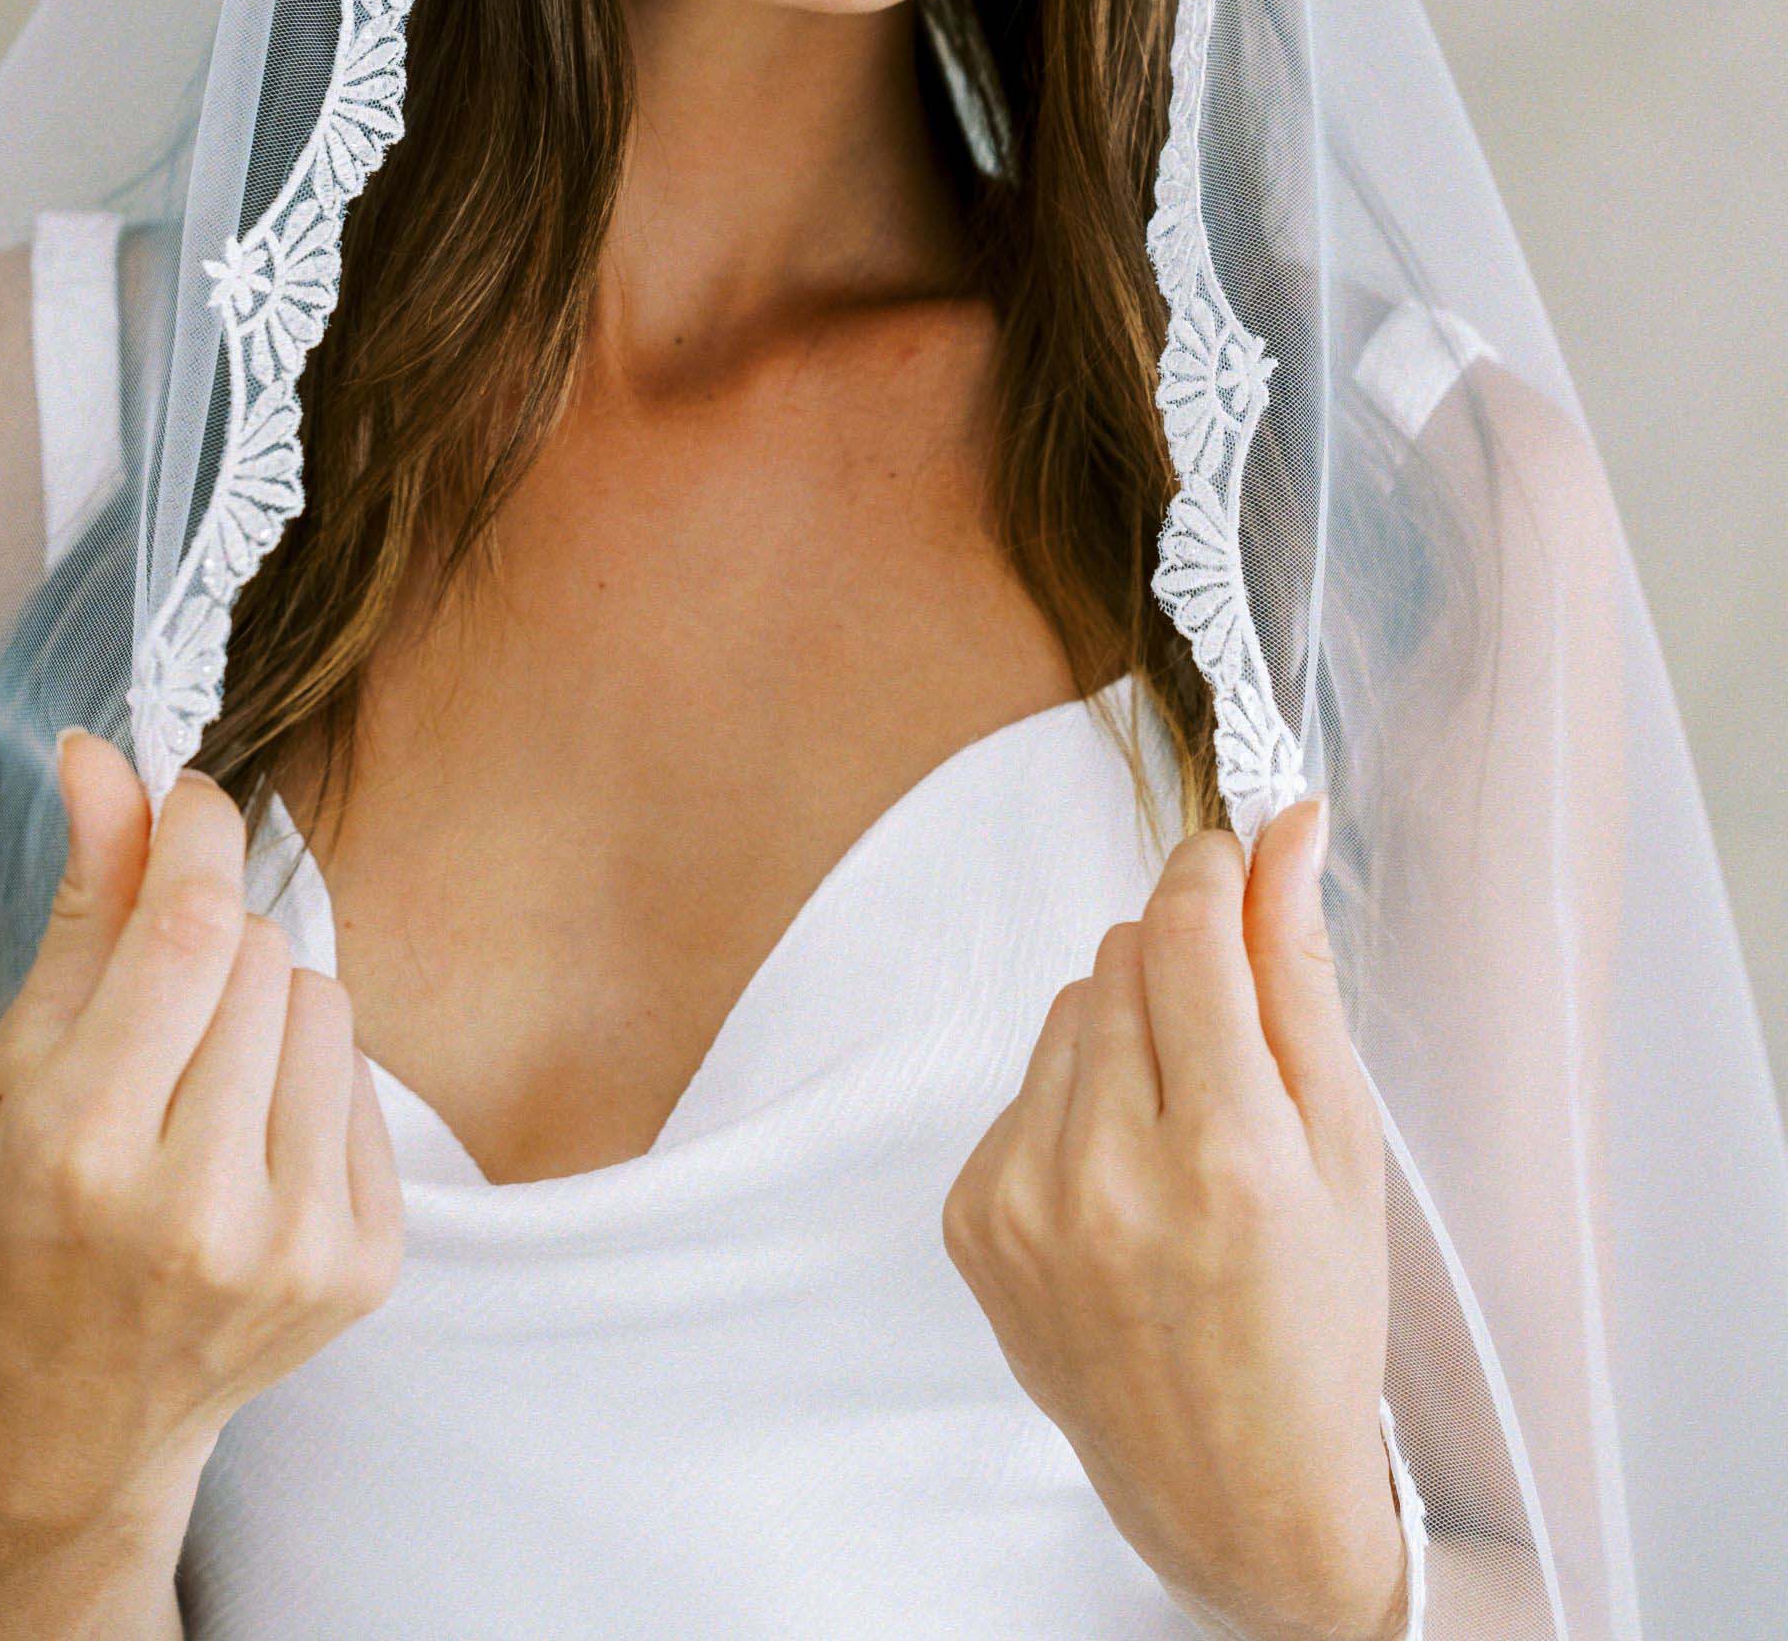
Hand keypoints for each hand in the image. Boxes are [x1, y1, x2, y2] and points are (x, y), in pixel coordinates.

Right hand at [0, 732, 402, 1621]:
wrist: (71, 1420)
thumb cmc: (26, 1227)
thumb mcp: (19, 1066)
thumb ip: (82, 902)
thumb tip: (106, 756)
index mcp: (81, 1148)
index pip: (187, 928)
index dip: (197, 835)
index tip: (193, 800)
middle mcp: (192, 1206)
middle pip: (261, 954)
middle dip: (215, 945)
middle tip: (164, 1019)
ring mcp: (290, 1246)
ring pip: (327, 1003)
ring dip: (272, 1012)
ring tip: (206, 1091)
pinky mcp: (364, 1267)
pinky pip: (367, 1084)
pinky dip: (313, 1087)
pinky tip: (252, 1151)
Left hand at [941, 796, 1408, 1640]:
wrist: (1237, 1489)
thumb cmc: (1315, 1320)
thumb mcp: (1346, 1147)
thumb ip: (1300, 974)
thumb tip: (1282, 829)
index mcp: (1226, 1157)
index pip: (1186, 931)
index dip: (1211, 871)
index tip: (1233, 855)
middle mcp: (1109, 1176)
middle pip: (1122, 955)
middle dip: (1180, 964)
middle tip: (1231, 1047)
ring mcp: (1024, 1202)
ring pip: (1069, 1008)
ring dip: (1124, 1033)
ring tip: (1180, 1130)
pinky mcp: (972, 1222)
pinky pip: (1023, 1086)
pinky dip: (1073, 1104)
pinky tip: (1125, 1181)